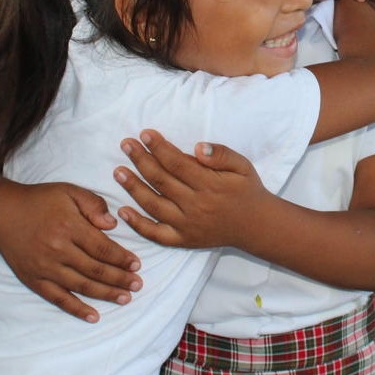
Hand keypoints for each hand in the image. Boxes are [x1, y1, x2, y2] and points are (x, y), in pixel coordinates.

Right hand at [0, 181, 142, 321]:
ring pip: (81, 286)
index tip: (137, 265)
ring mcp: (45, 268)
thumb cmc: (41, 200)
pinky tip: (94, 316)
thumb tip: (112, 224)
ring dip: (105, 294)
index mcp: (69, 227)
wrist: (2, 215)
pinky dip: (77, 309)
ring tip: (125, 298)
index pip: (102, 247)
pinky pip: (58, 298)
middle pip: (95, 269)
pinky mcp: (34, 280)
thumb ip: (93, 204)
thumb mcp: (70, 191)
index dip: (121, 258)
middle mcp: (58, 250)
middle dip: (119, 279)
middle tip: (138, 284)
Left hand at [115, 130, 268, 249]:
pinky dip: (137, 224)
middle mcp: (195, 205)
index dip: (158, 147)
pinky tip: (123, 210)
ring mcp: (187, 225)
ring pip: (153, 205)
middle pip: (161, 180)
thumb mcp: (242, 166)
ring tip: (118, 171)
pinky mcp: (182, 240)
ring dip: (133, 187)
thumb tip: (197, 147)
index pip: (177, 163)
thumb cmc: (247, 190)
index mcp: (210, 185)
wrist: (256, 225)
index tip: (144, 134)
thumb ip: (221, 154)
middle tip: (126, 144)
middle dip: (141, 160)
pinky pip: (155, 233)